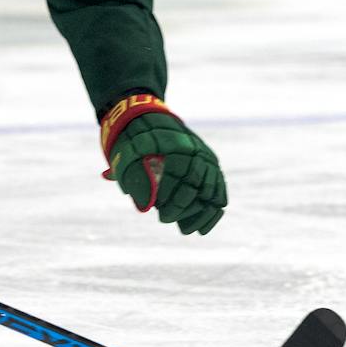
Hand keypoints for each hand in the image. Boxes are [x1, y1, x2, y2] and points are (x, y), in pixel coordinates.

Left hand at [100, 94, 226, 234]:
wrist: (147, 117)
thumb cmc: (133, 139)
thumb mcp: (126, 151)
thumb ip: (134, 176)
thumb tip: (145, 205)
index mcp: (175, 142)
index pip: (179, 172)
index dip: (170, 194)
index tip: (158, 209)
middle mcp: (196, 149)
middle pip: (197, 183)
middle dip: (182, 206)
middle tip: (164, 219)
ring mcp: (206, 157)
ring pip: (212, 190)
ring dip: (200, 213)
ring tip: (185, 229)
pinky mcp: (211, 165)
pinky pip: (219, 190)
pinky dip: (212, 210)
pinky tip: (201, 227)